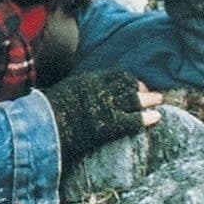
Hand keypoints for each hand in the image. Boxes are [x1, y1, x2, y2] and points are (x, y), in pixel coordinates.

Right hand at [41, 69, 162, 169]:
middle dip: (141, 88)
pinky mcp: (111, 125)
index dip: (128, 80)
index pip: (116, 75)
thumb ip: (75, 93)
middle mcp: (100, 91)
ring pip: (135, 99)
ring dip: (149, 100)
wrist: (45, 128)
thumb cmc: (47, 115)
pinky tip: (156, 118)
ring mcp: (107, 107)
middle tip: (151, 94)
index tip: (134, 85)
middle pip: (128, 85)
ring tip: (159, 102)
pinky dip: (147, 118)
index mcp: (88, 82)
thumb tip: (78, 96)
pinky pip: (134, 119)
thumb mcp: (61, 95)